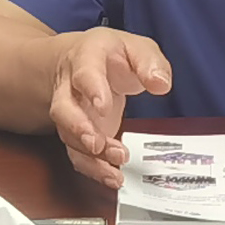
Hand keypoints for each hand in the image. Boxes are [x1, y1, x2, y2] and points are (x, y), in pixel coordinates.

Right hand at [47, 28, 171, 188]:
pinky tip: (111, 177)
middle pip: (63, 109)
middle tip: (96, 144)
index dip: (91, 90)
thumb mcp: (136, 47)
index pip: (84, 73)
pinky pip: (77, 153)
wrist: (83, 61)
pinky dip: (92, 168)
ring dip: (90, 155)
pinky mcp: (77, 133)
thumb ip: (149, 62)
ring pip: (69, 136)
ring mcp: (70, 113)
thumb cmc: (112, 55)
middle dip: (78, 128)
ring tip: (115, 166)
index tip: (103, 107)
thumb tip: (161, 84)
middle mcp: (70, 87)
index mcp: (86, 58)